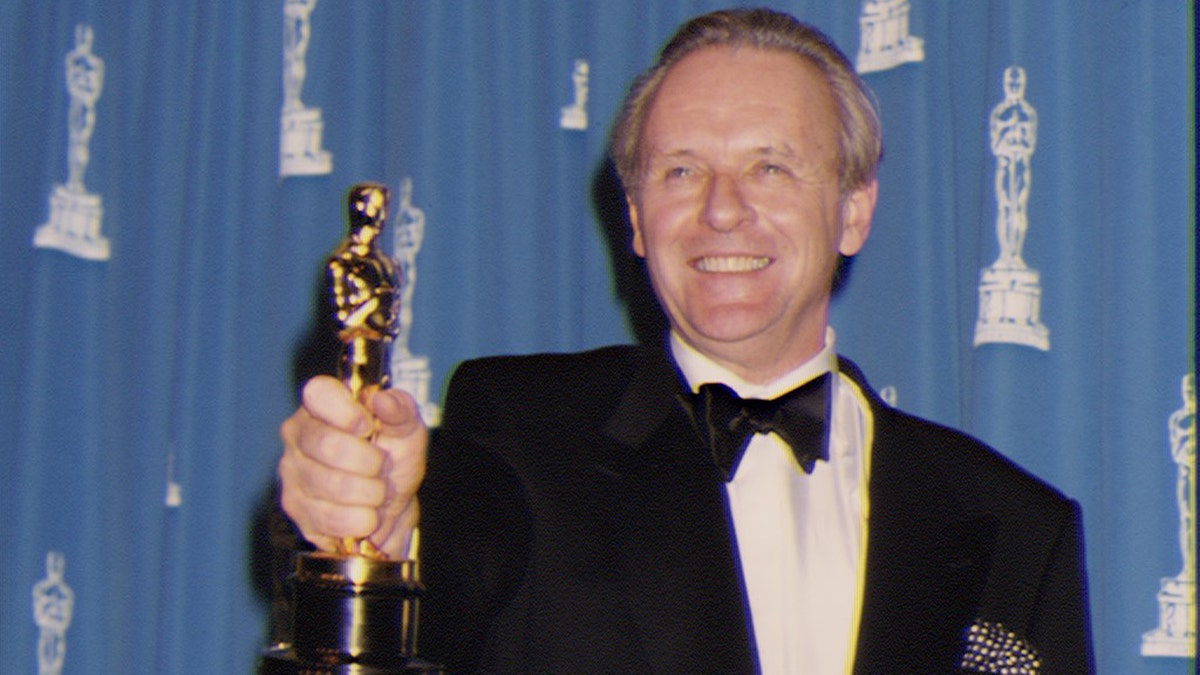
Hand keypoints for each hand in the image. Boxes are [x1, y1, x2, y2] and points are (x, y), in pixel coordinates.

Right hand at [278, 375, 426, 559]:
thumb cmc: (393, 458)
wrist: (390, 507)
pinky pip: (331, 518)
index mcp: (322, 405)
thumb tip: (382, 399)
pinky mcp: (294, 509)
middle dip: (371, 463)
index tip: (369, 427)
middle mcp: (297, 435)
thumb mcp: (407, 429)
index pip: (318, 393)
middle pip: (329, 446)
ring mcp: (291, 472)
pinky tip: (365, 512)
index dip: (347, 412)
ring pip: (334, 486)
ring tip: (376, 491)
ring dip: (371, 494)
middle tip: (382, 467)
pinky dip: (362, 519)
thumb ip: (400, 409)